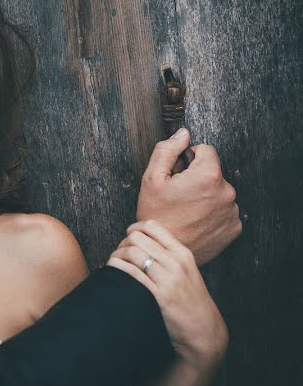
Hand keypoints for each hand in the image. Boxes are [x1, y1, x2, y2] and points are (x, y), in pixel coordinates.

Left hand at [108, 220, 227, 369]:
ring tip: (115, 264)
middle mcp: (176, 262)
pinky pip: (131, 273)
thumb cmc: (190, 300)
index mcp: (182, 253)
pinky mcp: (159, 295)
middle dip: (122, 243)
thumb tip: (141, 242)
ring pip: (132, 253)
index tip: (128, 238)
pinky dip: (117, 269)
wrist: (203, 330)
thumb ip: (168, 256)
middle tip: (120, 254)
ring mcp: (168, 278)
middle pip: (137, 237)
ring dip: (117, 256)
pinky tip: (114, 273)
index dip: (133, 228)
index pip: (152, 226)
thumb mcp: (186, 271)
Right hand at [136, 128, 240, 264]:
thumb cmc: (156, 216)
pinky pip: (224, 210)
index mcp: (208, 175)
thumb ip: (167, 150)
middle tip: (178, 195)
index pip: (205, 151)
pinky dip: (212, 212)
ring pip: (218, 191)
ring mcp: (232, 211)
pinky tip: (196, 220)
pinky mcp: (234, 227)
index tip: (178, 174)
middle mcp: (226, 191)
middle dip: (197, 178)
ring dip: (205, 196)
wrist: (165, 251)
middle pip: (212, 172)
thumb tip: (182, 134)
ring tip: (186, 210)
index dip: (188, 159)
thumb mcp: (152, 178)